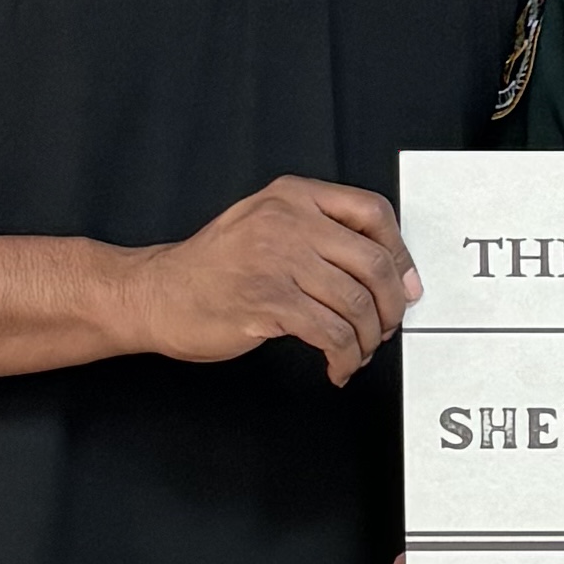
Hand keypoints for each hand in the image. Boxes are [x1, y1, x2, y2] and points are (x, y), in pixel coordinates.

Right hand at [129, 176, 419, 383]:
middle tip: (384, 328)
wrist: (157, 294)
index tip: (406, 285)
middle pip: (375, 262)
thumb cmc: (215, 267)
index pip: (373, 211)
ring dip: (367, 340)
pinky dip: (344, 359)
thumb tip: (387, 269)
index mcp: (293, 196)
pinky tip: (336, 368)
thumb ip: (319, 233)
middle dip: (392, 306)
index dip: (401, 254)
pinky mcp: (268, 301)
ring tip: (356, 352)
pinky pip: (331, 335)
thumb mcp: (266, 225)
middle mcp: (288, 220)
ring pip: (357, 304)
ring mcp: (277, 260)